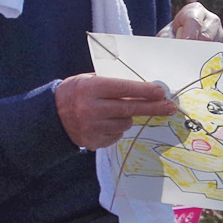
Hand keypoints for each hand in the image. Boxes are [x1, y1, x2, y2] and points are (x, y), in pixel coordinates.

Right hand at [55, 74, 179, 150]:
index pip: (123, 89)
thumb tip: (145, 89)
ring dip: (126, 117)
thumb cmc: (75, 93)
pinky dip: (116, 129)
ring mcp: (92, 128)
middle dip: (153, 107)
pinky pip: (116, 135)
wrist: (51, 117)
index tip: (161, 92)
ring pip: (125, 123)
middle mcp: (91, 109)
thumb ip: (113, 84)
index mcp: (90, 89)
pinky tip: (104, 122)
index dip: (144, 90)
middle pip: (130, 109)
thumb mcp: (89, 80)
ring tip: (111, 111)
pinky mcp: (93, 142)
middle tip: (170, 107)